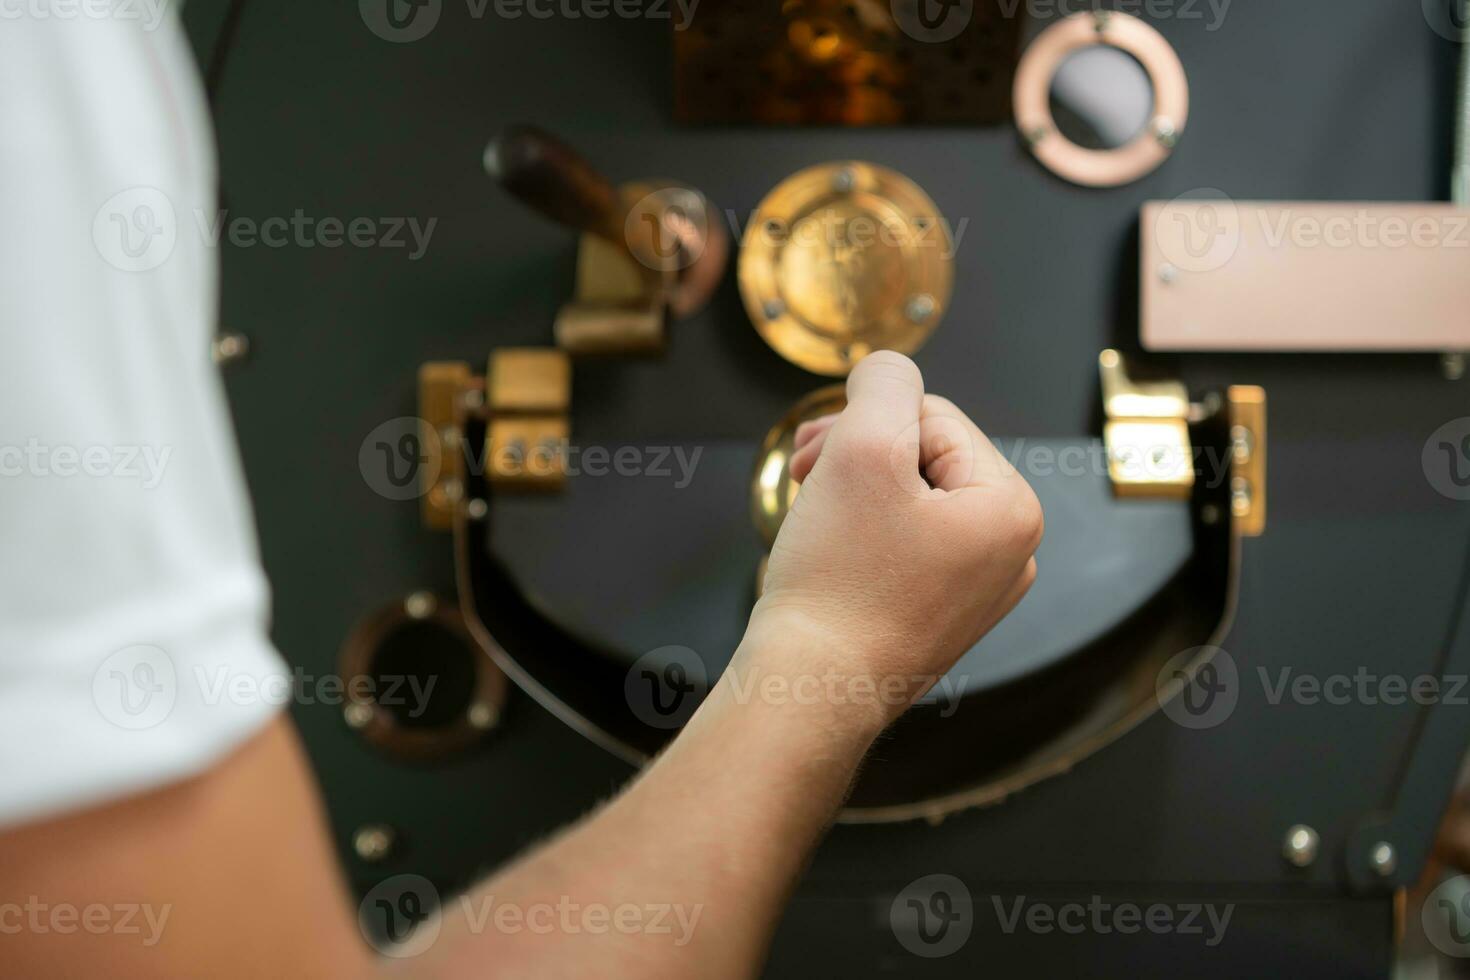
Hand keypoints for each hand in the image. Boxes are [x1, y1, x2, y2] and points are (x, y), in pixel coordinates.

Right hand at [742, 351, 1042, 728]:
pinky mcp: (940, 617)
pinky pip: (905, 546)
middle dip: (858, 457)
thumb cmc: (839, 584)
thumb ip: (884, 383)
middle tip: (805, 478)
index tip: (815, 459)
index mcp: (1013, 509)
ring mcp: (977, 592)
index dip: (864, 427)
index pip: (933, 418)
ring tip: (813, 516)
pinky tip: (829, 553)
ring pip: (910, 501)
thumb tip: (887, 370)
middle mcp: (1011, 554)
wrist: (809, 688)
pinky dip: (861, 535)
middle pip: (925, 459)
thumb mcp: (861, 448)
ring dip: (855, 492)